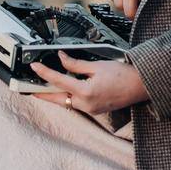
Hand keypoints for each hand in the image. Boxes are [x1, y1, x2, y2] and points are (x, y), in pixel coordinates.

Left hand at [29, 51, 148, 114]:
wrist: (141, 86)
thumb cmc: (124, 75)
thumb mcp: (97, 65)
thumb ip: (76, 64)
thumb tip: (62, 59)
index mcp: (85, 92)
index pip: (58, 81)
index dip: (44, 73)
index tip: (35, 67)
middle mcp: (86, 104)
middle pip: (57, 99)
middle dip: (42, 94)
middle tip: (29, 88)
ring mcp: (90, 109)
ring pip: (66, 103)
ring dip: (55, 95)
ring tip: (43, 88)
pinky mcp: (95, 110)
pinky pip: (76, 104)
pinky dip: (67, 97)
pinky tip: (63, 91)